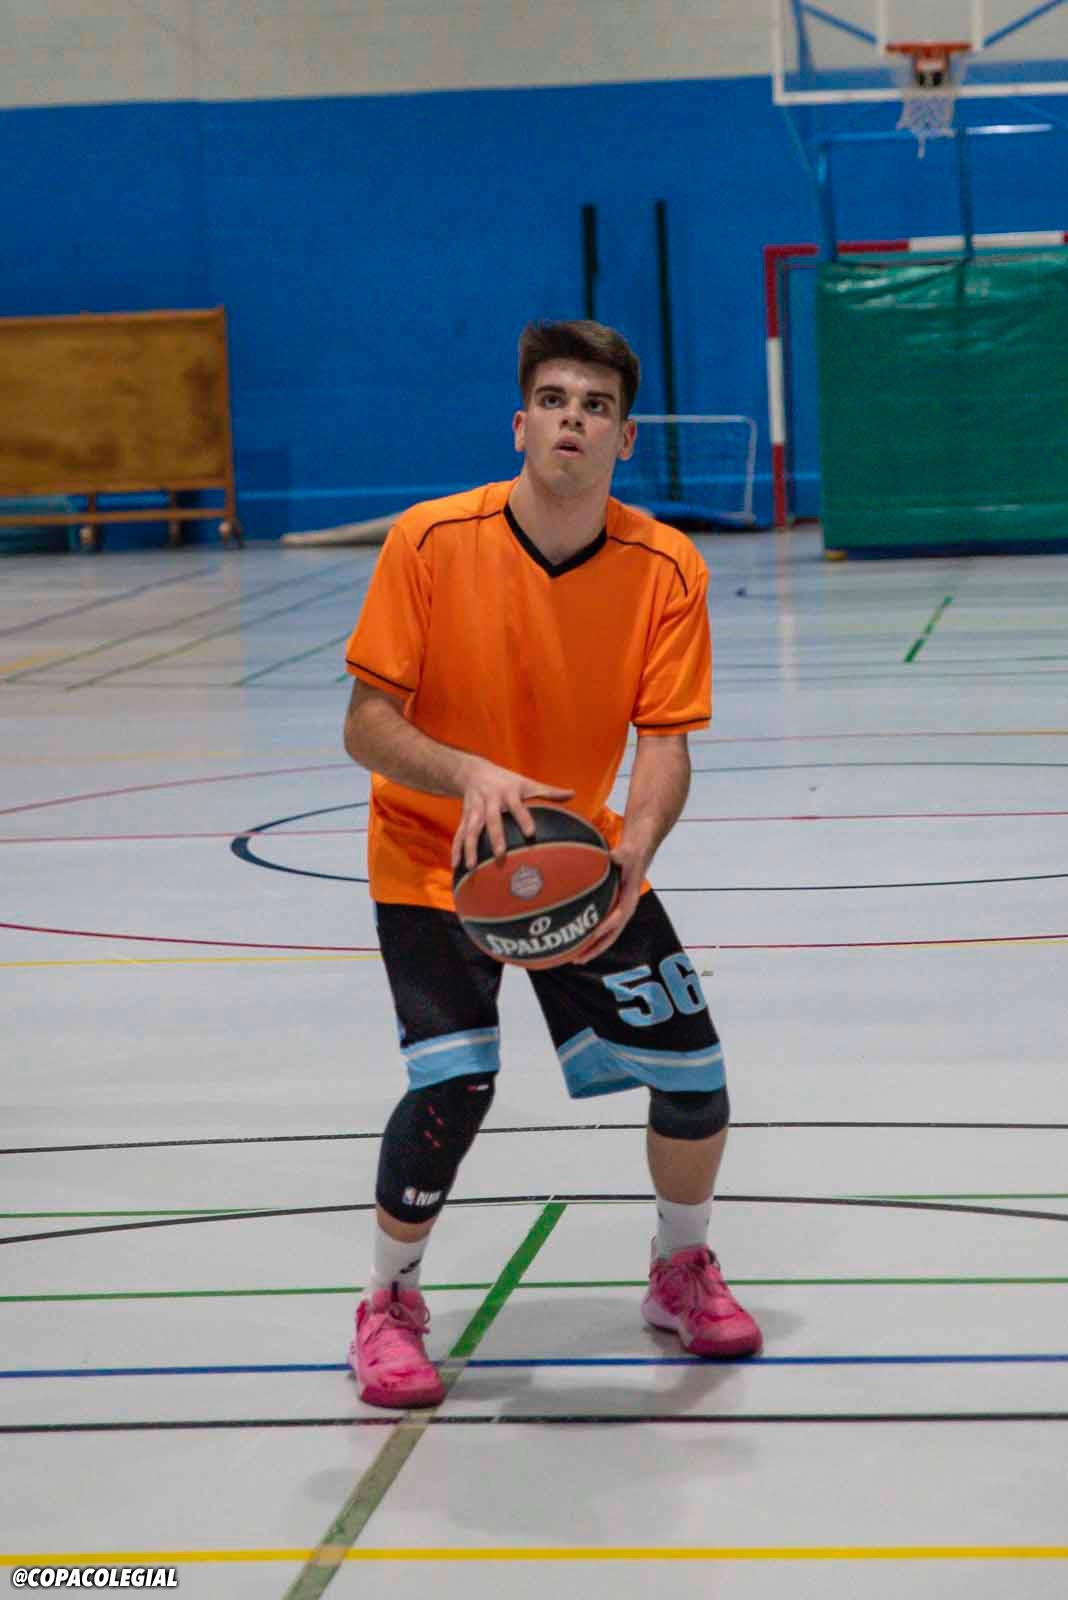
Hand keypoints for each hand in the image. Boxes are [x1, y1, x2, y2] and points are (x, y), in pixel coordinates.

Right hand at [451, 758, 573, 869]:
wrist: (472, 771)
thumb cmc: (506, 780)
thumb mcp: (526, 782)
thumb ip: (549, 791)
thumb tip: (573, 794)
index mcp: (507, 792)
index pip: (517, 806)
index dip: (523, 818)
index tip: (531, 833)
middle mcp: (489, 801)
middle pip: (491, 820)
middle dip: (495, 837)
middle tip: (500, 854)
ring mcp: (474, 810)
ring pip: (471, 829)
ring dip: (470, 847)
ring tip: (472, 866)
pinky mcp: (464, 817)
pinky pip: (459, 834)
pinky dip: (456, 849)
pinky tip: (457, 866)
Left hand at [571, 834, 651, 963]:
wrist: (636, 855)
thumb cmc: (630, 855)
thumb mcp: (628, 853)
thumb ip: (621, 855)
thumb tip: (612, 855)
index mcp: (629, 899)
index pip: (619, 916)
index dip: (607, 925)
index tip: (593, 933)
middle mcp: (624, 910)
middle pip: (611, 935)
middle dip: (595, 948)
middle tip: (578, 959)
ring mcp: (617, 913)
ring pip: (604, 936)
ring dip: (590, 948)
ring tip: (572, 959)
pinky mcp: (610, 911)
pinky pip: (600, 929)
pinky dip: (588, 938)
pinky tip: (572, 943)